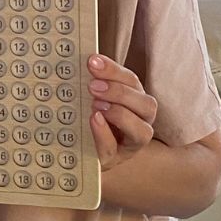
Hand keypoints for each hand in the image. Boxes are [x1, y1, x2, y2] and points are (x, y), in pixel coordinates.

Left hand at [87, 53, 156, 171]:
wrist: (74, 149)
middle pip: (146, 104)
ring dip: (119, 114)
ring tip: (96, 105)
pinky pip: (114, 149)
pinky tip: (93, 120)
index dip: (113, 70)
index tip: (92, 61)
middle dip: (119, 92)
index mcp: (134, 100)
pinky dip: (103, 133)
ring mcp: (130, 144)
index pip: (131, 81)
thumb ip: (91, 82)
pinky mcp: (113, 159)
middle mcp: (139, 121)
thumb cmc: (86, 117)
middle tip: (93, 86)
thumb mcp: (88, 97)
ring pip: (142, 130)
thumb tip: (82, 62)